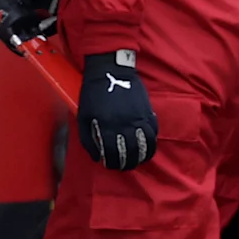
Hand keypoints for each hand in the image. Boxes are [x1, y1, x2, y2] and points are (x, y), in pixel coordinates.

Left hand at [76, 51, 156, 170]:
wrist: (110, 72)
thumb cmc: (93, 94)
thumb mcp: (84, 116)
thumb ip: (87, 138)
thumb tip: (96, 157)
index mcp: (106, 126)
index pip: (112, 153)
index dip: (112, 163)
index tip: (110, 166)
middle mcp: (124, 124)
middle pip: (131, 152)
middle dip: (128, 163)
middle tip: (125, 167)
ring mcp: (138, 118)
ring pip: (146, 145)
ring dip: (143, 156)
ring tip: (138, 161)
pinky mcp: (147, 112)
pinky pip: (154, 132)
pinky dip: (152, 143)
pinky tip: (147, 147)